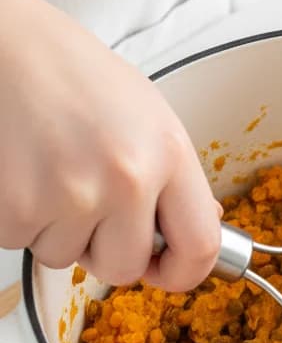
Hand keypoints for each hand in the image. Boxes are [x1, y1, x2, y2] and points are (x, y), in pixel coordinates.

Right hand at [0, 0, 220, 290]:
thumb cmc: (68, 71)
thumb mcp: (147, 114)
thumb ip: (173, 176)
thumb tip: (202, 225)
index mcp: (169, 153)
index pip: (201, 246)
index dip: (183, 271)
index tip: (167, 269)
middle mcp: (127, 178)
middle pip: (126, 268)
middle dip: (104, 248)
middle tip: (87, 203)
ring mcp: (71, 194)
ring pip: (66, 258)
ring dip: (55, 228)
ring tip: (48, 170)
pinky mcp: (16, 205)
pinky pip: (20, 242)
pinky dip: (16, 217)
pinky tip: (20, 171)